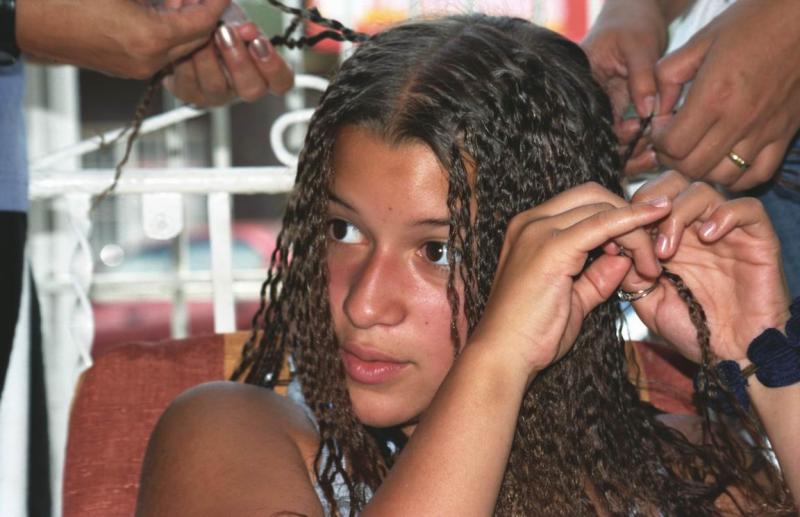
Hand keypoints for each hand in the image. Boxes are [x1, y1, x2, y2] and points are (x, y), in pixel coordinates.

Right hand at [16, 0, 229, 78]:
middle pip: (197, 40)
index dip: (216, 4)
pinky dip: (170, 34)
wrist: (27, 20)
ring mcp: (137, 69)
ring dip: (188, 25)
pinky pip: (161, 53)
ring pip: (180, 48)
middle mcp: (149, 60)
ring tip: (184, 2)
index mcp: (151, 38)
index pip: (202, 23)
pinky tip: (164, 13)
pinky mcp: (125, 69)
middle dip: (206, 16)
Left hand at [163, 3, 293, 105]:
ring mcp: (217, 95)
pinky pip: (189, 82)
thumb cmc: (220, 25)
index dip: (273, 67)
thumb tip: (249, 30)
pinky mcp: (190, 94)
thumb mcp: (237, 22)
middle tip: (225, 32)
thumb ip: (245, 28)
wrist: (186, 27)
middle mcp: (242, 88)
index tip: (259, 42)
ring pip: (217, 86)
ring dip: (208, 56)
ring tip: (201, 32)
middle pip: (252, 90)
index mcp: (263, 73)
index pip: (282, 82)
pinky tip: (185, 42)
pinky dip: (185, 59)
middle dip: (238, 60)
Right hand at [469, 183, 667, 384]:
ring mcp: (537, 231)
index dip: (618, 218)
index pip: (582, 205)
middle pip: (593, 195)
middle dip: (630, 215)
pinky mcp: (551, 248)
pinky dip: (632, 223)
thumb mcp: (573, 300)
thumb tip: (624, 261)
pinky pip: (602, 224)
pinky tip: (652, 231)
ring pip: (602, 207)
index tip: (642, 247)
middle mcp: (530, 222)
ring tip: (650, 266)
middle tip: (653, 253)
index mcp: (530, 231)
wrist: (504, 357)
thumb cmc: (531, 336)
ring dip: (636, 230)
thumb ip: (597, 277)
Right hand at [581, 0, 667, 173]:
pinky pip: (624, 135)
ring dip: (633, 150)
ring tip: (657, 150)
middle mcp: (588, 100)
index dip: (614, 131)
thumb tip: (647, 113)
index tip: (639, 128)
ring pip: (611, 142)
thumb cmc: (631, 24)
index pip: (591, 119)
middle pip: (599, 138)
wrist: (635, 14)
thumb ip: (642, 79)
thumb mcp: (639, 46)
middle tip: (652, 146)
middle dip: (625, 148)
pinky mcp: (617, 111)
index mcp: (583, 83)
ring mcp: (602, 107)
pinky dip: (640, 143)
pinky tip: (656, 148)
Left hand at [625, 171, 789, 362]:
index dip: (627, 212)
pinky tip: (708, 237)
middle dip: (649, 204)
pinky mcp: (758, 238)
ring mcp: (728, 230)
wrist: (734, 354)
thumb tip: (613, 246)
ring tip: (666, 251)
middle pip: (671, 184)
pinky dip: (724, 215)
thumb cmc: (692, 328)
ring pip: (702, 190)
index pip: (647, 200)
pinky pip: (747, 208)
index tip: (612, 242)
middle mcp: (697, 227)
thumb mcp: (648, 300)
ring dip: (677, 215)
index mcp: (670, 237)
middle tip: (641, 236)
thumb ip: (630, 272)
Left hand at [653, 0, 799, 190]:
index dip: (658, 141)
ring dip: (702, 170)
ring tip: (697, 149)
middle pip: (693, 167)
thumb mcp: (700, 41)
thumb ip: (668, 76)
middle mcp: (740, 119)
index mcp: (715, 95)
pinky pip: (757, 175)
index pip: (673, 145)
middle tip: (673, 141)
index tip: (661, 126)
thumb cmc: (752, 23)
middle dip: (673, 159)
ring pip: (722, 176)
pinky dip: (737, 177)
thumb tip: (654, 108)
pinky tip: (724, 161)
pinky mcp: (784, 134)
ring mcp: (765, 131)